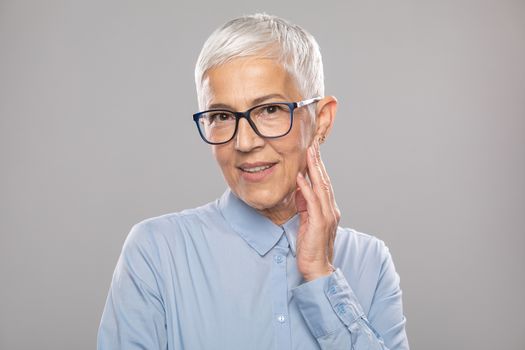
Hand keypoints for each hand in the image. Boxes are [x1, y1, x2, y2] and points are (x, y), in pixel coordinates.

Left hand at [295, 138, 340, 281]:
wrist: (318, 269)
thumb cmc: (311, 248)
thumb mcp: (307, 222)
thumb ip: (306, 205)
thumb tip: (300, 188)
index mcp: (329, 209)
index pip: (324, 183)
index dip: (318, 167)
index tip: (312, 151)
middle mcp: (331, 210)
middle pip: (324, 181)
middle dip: (318, 162)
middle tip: (312, 145)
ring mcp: (327, 216)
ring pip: (321, 187)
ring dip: (314, 169)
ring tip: (308, 154)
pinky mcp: (319, 223)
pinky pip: (313, 202)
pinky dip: (306, 188)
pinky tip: (301, 177)